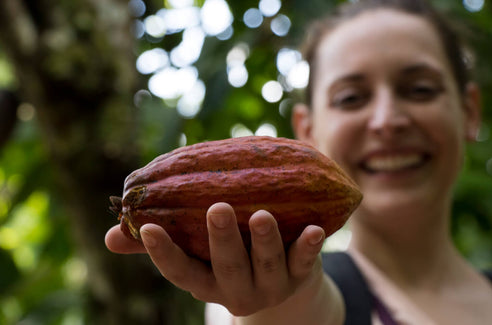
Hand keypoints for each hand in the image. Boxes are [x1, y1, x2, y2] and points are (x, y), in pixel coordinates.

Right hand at [105, 202, 325, 315]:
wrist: (283, 280)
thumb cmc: (229, 255)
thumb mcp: (196, 254)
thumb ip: (160, 243)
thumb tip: (109, 237)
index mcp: (207, 282)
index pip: (181, 272)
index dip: (163, 254)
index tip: (148, 229)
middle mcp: (237, 289)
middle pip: (227, 268)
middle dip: (222, 240)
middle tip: (217, 208)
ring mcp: (270, 285)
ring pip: (266, 265)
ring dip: (264, 241)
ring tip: (263, 216)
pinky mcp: (299, 275)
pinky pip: (305, 263)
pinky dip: (309, 248)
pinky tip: (315, 229)